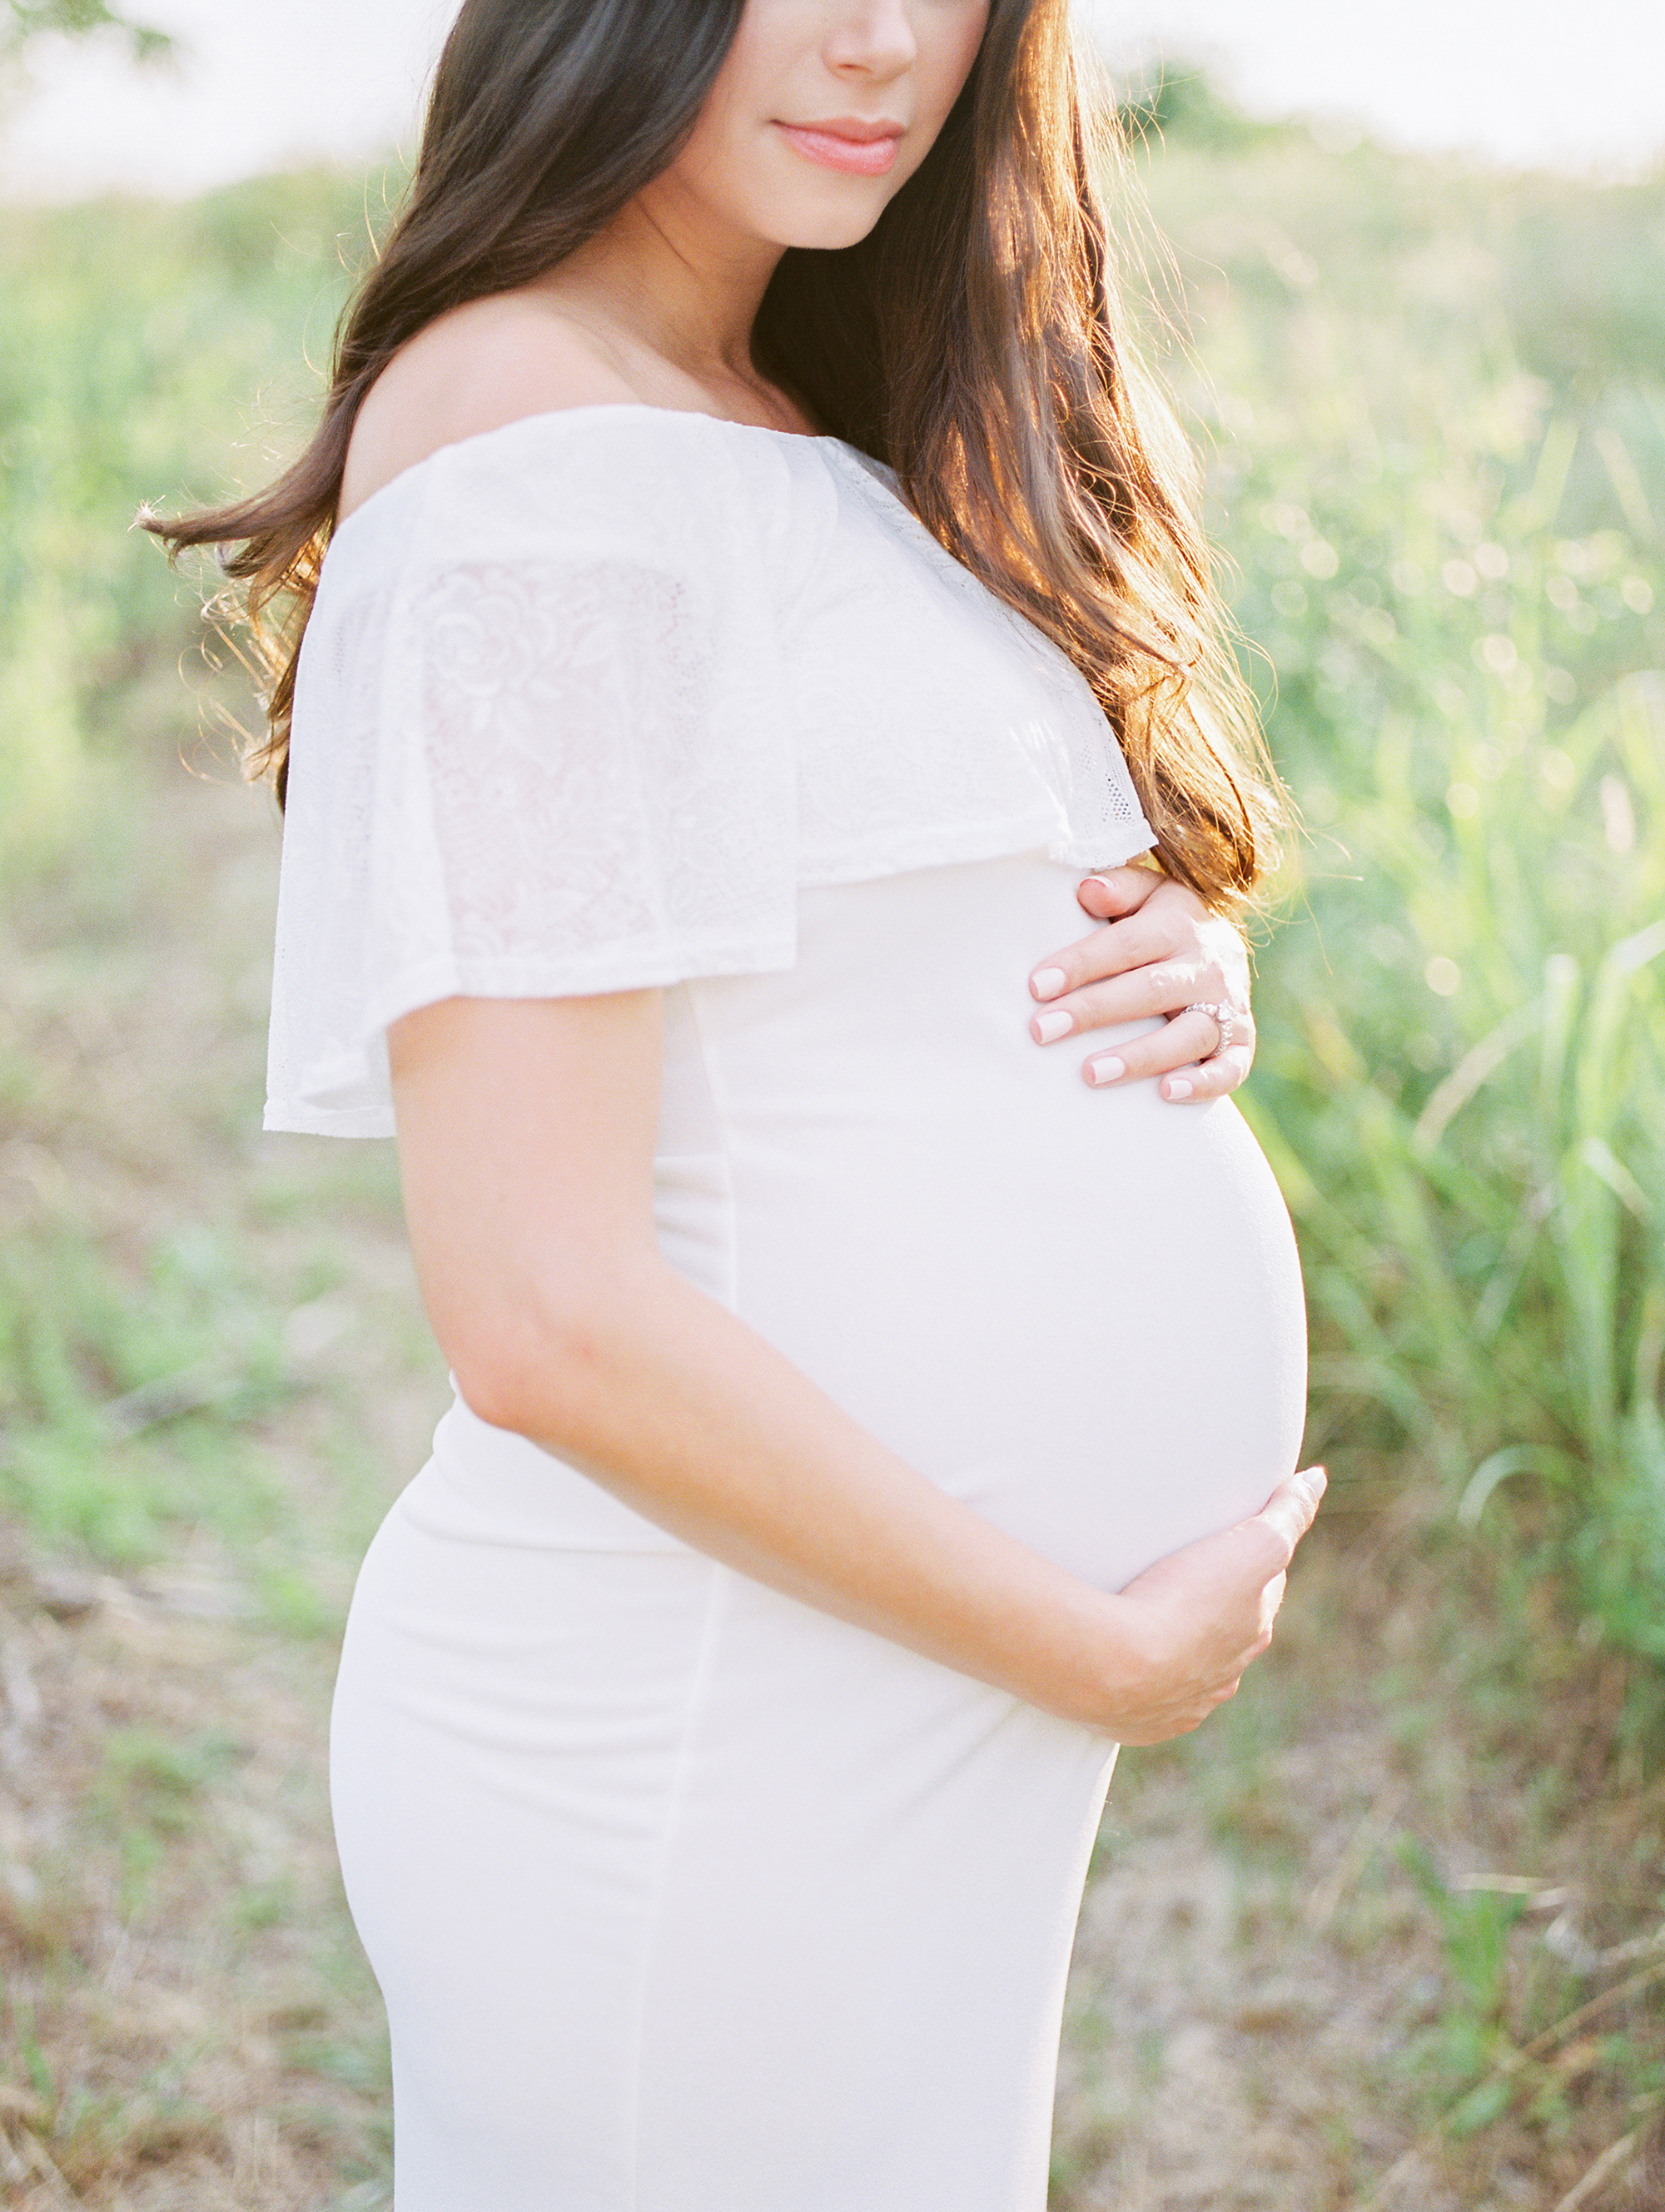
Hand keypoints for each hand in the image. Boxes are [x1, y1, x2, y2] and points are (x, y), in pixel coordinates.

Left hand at [1027, 866, 1254, 1101]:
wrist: (1223, 944)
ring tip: (1090, 1074)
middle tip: (1042, 1031)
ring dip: (1140, 1056)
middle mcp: (1207, 965)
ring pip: (1189, 1034)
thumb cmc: (1160, 922)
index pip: (1125, 944)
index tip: (1037, 986)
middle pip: (1149, 989)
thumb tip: (1087, 890)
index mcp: (1177, 924)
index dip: (1081, 964)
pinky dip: (1204, 1083)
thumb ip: (1118, 888)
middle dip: (1094, 1011)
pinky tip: (1166, 1094)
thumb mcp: (1145, 893)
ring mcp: (1229, 1005)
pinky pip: (1232, 1067)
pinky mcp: (1241, 1042)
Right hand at [1097, 1466, 1325, 1744]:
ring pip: (1187, 1670)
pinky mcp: (1138, 1722)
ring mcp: (1181, 1703)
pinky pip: (1145, 1699)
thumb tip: (1317, 1479)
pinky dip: (1140, 1680)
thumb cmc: (1183, 1603)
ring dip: (1175, 1649)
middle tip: (1182, 1578)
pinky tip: (1123, 1663)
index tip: (1231, 1544)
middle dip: (1214, 1610)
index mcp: (1251, 1632)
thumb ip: (1288, 1513)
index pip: (1262, 1593)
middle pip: (1226, 1633)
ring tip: (1144, 1619)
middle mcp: (1225, 1675)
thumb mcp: (1251, 1546)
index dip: (1250, 1565)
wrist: (1113, 1667)